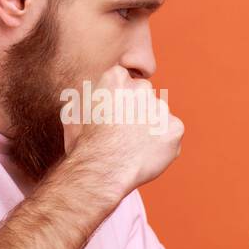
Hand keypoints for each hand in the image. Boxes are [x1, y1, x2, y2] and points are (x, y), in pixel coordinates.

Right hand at [62, 65, 183, 197]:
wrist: (102, 170)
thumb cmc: (84, 145)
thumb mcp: (74, 114)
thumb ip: (85, 100)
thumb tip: (81, 98)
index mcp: (116, 78)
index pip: (126, 82)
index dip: (121, 102)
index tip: (115, 117)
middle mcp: (142, 87)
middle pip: (145, 97)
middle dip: (139, 112)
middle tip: (125, 135)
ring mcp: (161, 107)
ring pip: (160, 116)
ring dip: (152, 128)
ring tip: (134, 148)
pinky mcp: (175, 127)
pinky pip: (171, 134)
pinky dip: (163, 145)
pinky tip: (146, 154)